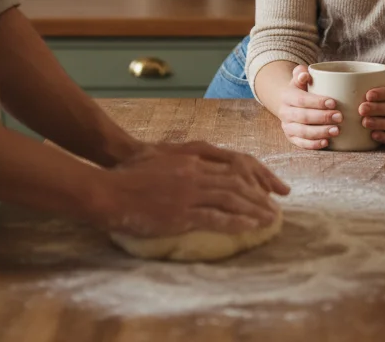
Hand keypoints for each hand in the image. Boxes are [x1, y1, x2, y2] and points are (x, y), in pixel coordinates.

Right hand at [93, 148, 281, 237]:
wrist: (108, 189)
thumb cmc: (128, 172)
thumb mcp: (160, 157)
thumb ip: (183, 159)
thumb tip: (201, 168)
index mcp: (191, 159)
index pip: (234, 165)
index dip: (255, 176)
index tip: (269, 187)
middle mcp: (195, 173)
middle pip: (238, 182)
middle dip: (261, 195)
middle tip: (277, 207)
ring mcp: (189, 193)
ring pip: (232, 199)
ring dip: (255, 209)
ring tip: (270, 219)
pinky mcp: (181, 214)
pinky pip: (216, 218)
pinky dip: (237, 222)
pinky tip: (250, 227)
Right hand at [277, 64, 344, 149]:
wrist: (289, 104)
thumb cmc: (301, 90)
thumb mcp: (299, 79)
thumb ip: (301, 73)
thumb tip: (305, 74)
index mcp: (287, 96)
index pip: (301, 99)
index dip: (317, 102)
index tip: (334, 103)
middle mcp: (285, 112)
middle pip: (303, 117)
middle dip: (323, 117)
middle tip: (340, 117)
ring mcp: (287, 127)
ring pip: (303, 132)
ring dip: (320, 132)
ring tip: (336, 130)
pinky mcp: (292, 138)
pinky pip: (301, 144)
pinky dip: (314, 144)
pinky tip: (326, 142)